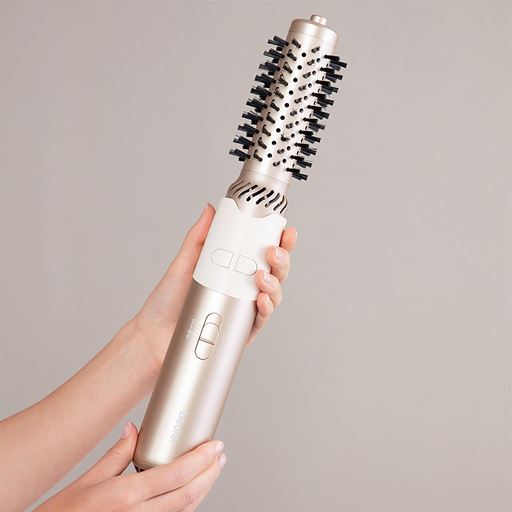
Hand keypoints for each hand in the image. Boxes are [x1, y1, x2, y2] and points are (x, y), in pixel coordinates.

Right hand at [35, 422, 225, 511]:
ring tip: (212, 471)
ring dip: (204, 490)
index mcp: (126, 495)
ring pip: (185, 511)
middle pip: (189, 494)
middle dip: (210, 473)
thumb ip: (116, 454)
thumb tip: (132, 430)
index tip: (215, 446)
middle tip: (219, 457)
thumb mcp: (87, 480)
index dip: (202, 459)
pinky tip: (191, 494)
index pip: (177, 474)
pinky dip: (187, 506)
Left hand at [133, 204, 296, 373]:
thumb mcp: (185, 263)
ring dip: (274, 284)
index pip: (264, 254)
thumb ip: (199, 237)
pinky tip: (259, 299)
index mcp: (235, 271)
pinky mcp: (241, 330)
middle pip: (276, 273)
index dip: (280, 243)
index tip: (286, 232)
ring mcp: (244, 309)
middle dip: (282, 260)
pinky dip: (265, 308)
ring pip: (274, 296)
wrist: (154, 333)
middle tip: (273, 252)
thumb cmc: (169, 301)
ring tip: (261, 277)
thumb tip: (210, 210)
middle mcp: (244, 289)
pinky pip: (260, 319)